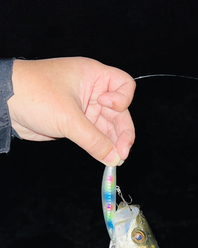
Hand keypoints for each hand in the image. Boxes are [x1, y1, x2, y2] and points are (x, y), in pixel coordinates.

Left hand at [8, 57, 135, 165]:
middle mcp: (92, 90)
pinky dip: (101, 146)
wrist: (5, 104)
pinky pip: (95, 135)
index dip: (123, 100)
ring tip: (116, 159)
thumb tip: (115, 158)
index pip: (124, 85)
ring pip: (108, 126)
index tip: (108, 108)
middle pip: (119, 112)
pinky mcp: (76, 122)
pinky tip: (106, 157)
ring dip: (113, 143)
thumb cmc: (34, 95)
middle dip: (122, 132)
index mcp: (93, 76)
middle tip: (122, 153)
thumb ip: (94, 141)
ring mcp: (84, 107)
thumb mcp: (68, 119)